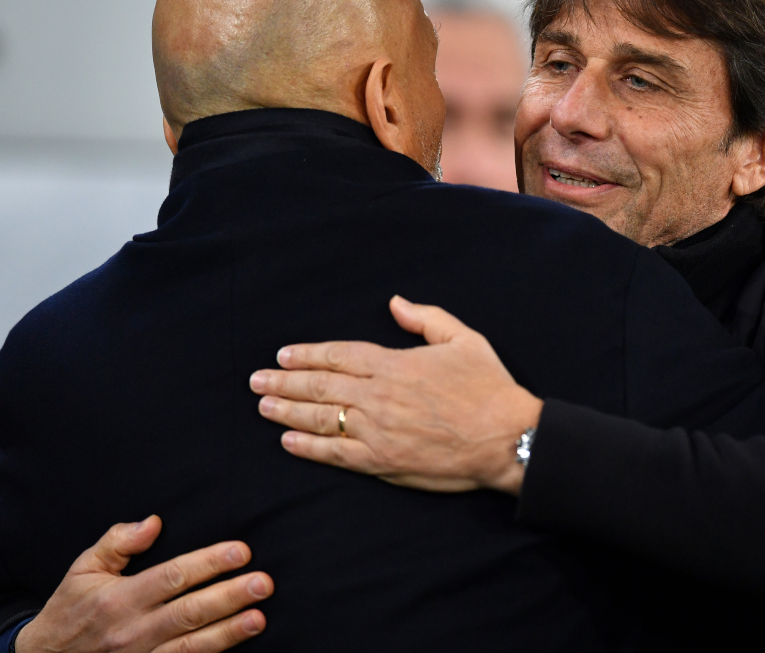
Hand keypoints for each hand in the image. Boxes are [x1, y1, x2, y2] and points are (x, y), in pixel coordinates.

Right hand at [15, 515, 272, 652]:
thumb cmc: (70, 611)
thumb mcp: (83, 570)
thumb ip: (117, 542)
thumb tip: (153, 522)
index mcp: (119, 599)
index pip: (172, 577)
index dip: (208, 563)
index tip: (241, 551)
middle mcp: (132, 632)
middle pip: (189, 612)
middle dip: (229, 597)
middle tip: (263, 583)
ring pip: (191, 646)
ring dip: (228, 633)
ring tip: (258, 618)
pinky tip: (236, 648)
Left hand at [249, 295, 542, 494]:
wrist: (507, 436)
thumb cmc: (489, 387)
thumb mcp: (463, 339)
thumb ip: (425, 318)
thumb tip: (395, 303)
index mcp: (394, 364)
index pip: (338, 355)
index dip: (307, 355)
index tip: (284, 355)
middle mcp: (378, 395)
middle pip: (320, 386)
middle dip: (284, 382)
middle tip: (257, 381)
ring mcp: (377, 430)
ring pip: (321, 418)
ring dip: (288, 412)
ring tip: (264, 406)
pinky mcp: (383, 461)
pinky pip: (336, 454)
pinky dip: (309, 448)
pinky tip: (289, 443)